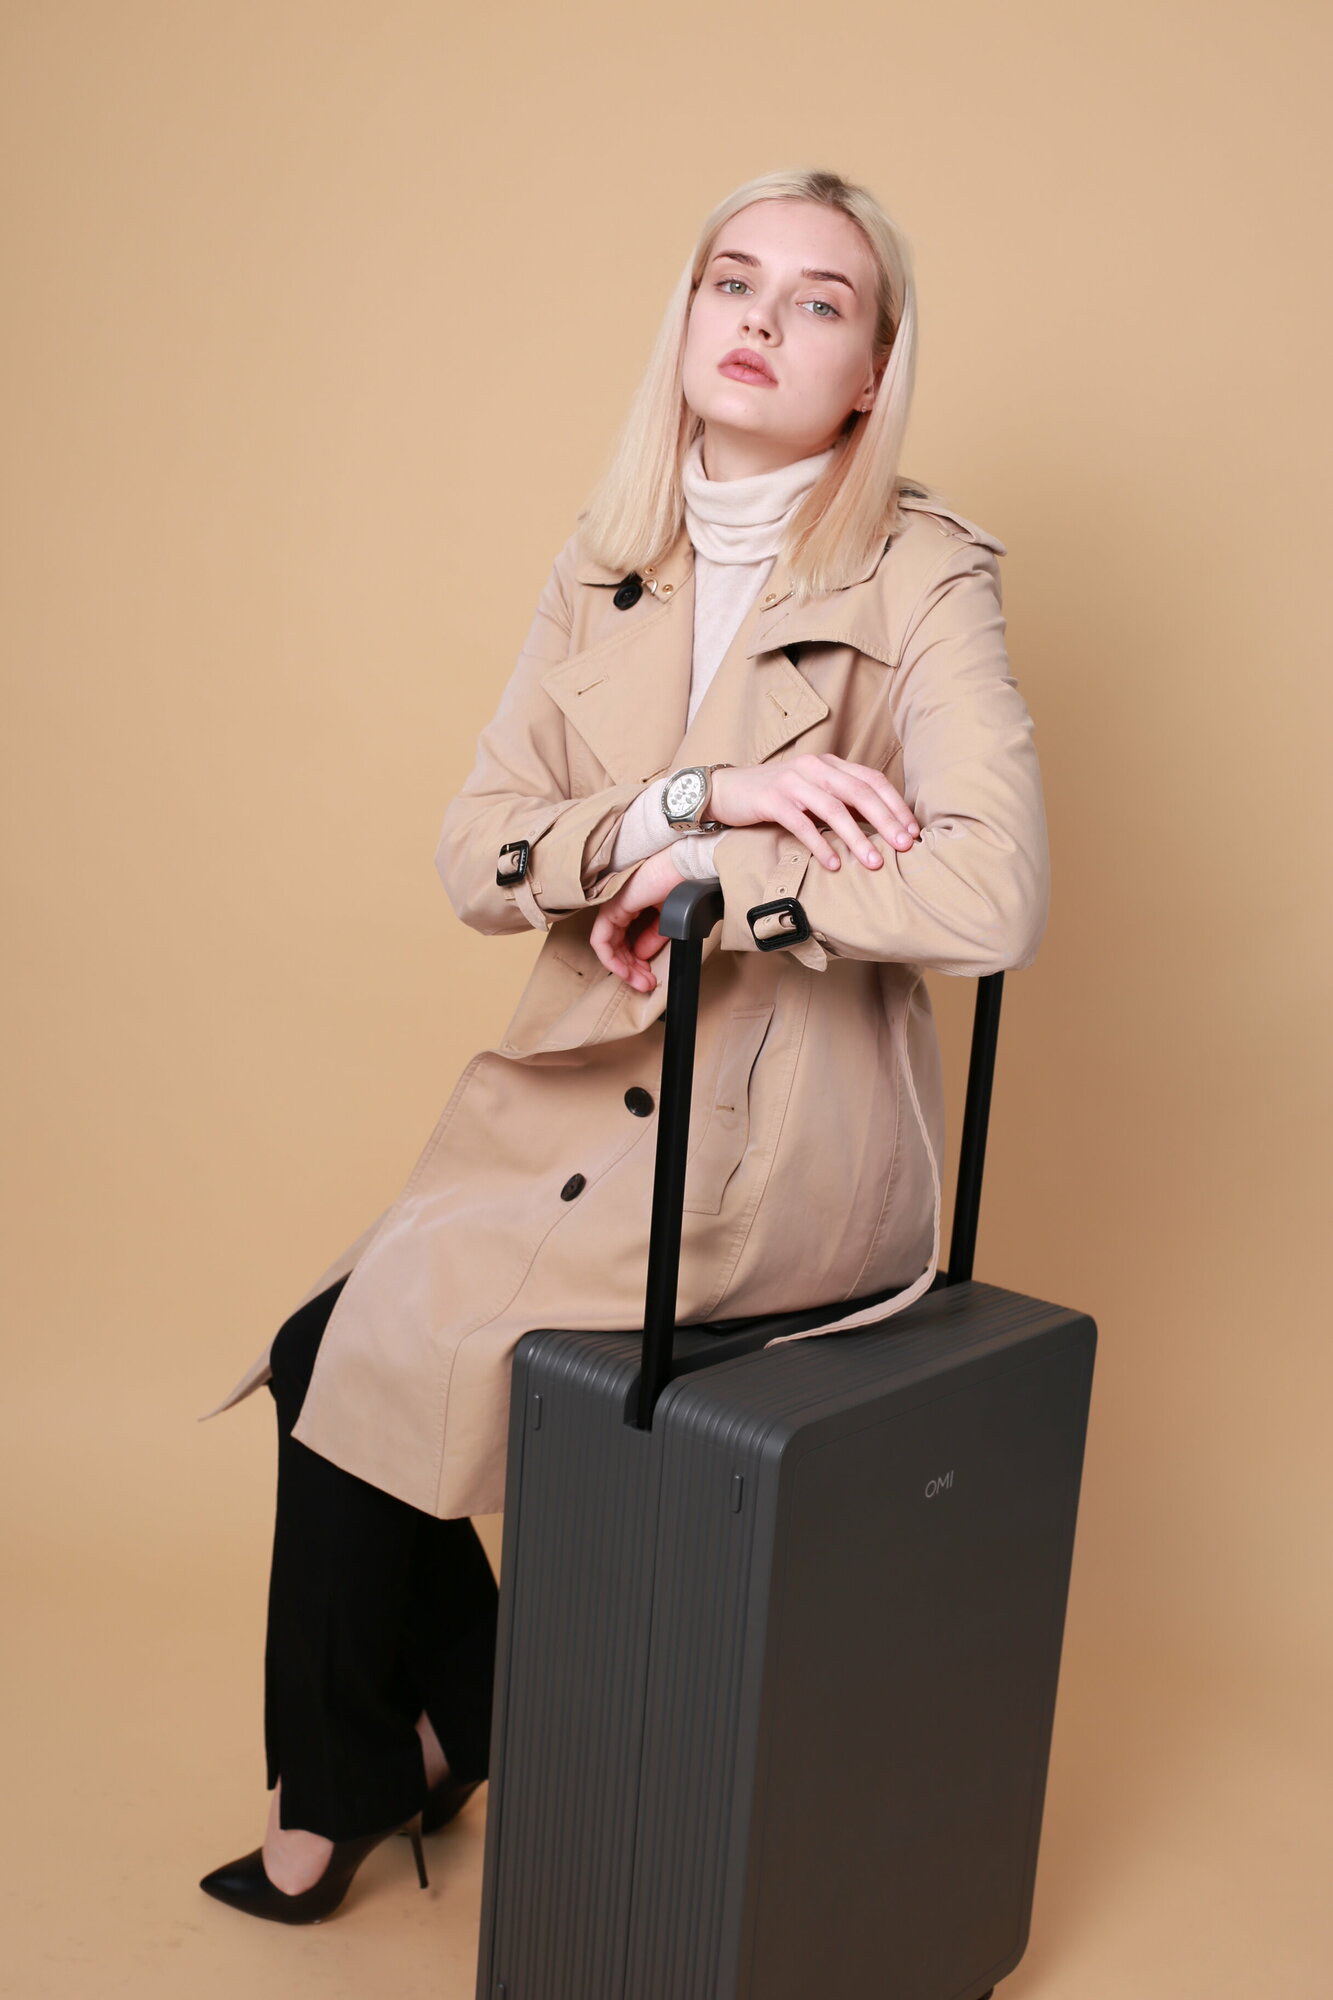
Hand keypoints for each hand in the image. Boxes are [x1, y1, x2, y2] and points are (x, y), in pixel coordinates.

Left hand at [588, 846, 687, 991]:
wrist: (688, 868)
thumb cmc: (682, 883)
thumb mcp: (668, 919)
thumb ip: (653, 936)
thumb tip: (641, 955)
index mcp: (632, 904)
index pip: (625, 939)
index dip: (636, 962)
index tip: (649, 976)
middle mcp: (619, 905)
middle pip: (616, 945)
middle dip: (631, 970)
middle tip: (645, 984)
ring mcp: (613, 905)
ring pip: (607, 945)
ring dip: (623, 968)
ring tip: (640, 982)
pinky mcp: (612, 908)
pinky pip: (600, 940)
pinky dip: (610, 959)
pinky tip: (625, 971)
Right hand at [710, 756, 919, 871]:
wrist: (726, 789)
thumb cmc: (775, 795)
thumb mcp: (812, 790)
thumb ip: (840, 800)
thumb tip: (879, 825)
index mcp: (829, 764)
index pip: (872, 779)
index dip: (895, 804)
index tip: (912, 830)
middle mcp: (814, 767)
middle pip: (859, 792)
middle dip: (886, 820)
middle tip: (904, 846)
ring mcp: (792, 782)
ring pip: (833, 808)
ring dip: (857, 837)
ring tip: (874, 862)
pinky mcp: (771, 799)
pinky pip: (801, 823)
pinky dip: (819, 844)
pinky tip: (832, 864)